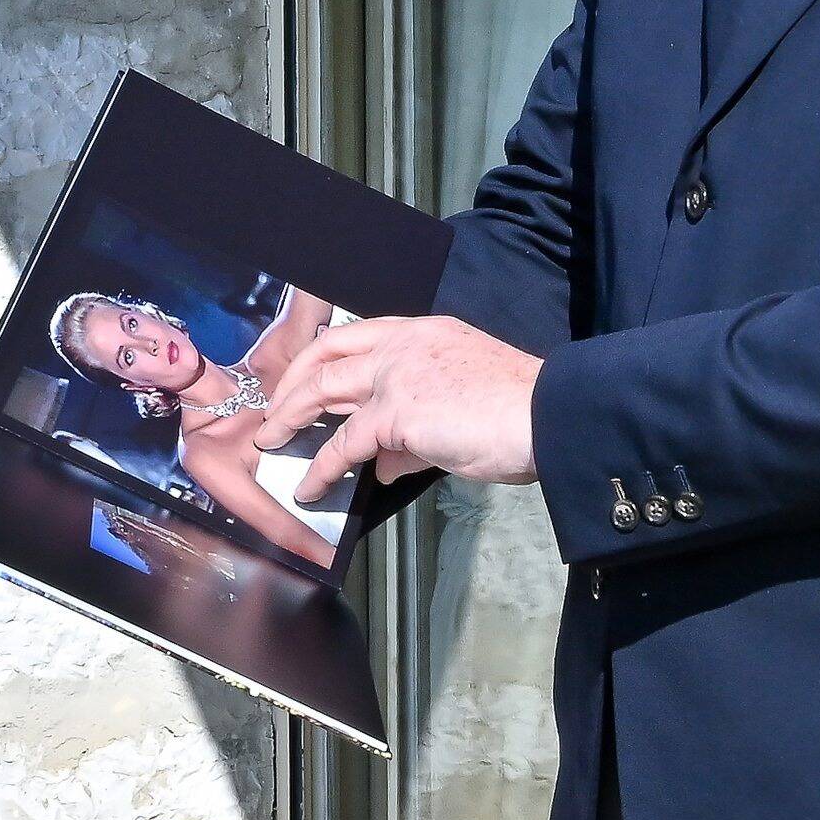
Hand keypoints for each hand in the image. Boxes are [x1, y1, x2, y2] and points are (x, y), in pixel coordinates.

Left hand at [275, 313, 540, 492]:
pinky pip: (342, 442)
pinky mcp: (396, 412)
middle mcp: (404, 343)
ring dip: (290, 417)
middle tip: (274, 412)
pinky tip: (309, 488)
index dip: (320, 356)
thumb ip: (414, 433)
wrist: (549, 416)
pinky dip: (320, 466)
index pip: (355, 335)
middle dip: (292, 384)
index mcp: (422, 331)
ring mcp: (397, 373)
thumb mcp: (460, 409)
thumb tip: (383, 464)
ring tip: (270, 442)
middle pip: (326, 354)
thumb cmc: (518, 412)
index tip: (301, 379)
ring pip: (323, 389)